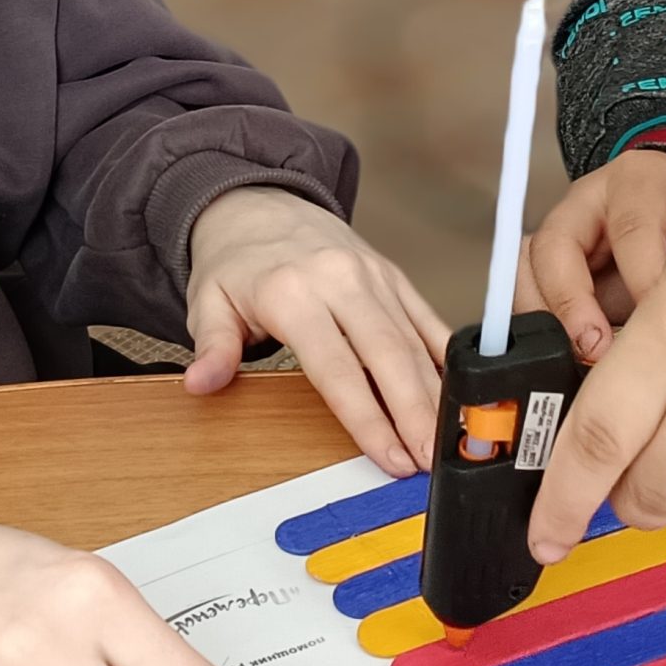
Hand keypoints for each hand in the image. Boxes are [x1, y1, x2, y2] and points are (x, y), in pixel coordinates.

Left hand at [186, 188, 446, 475]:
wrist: (259, 205)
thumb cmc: (236, 264)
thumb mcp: (208, 302)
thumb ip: (212, 347)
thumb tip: (202, 384)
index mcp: (292, 292)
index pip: (337, 368)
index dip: (367, 418)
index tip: (389, 456)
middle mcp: (339, 280)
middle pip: (387, 354)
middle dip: (414, 412)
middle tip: (430, 460)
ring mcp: (373, 275)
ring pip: (414, 340)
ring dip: (435, 393)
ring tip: (449, 440)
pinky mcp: (393, 275)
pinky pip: (427, 318)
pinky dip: (446, 356)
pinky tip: (463, 391)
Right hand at [525, 149, 665, 356]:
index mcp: (642, 180)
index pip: (631, 224)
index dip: (642, 276)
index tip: (659, 320)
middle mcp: (590, 201)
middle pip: (557, 242)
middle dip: (572, 301)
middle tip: (597, 347)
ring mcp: (562, 232)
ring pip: (528, 270)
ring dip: (547, 319)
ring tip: (580, 359)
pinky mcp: (548, 268)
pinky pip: (524, 295)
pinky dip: (539, 329)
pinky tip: (568, 356)